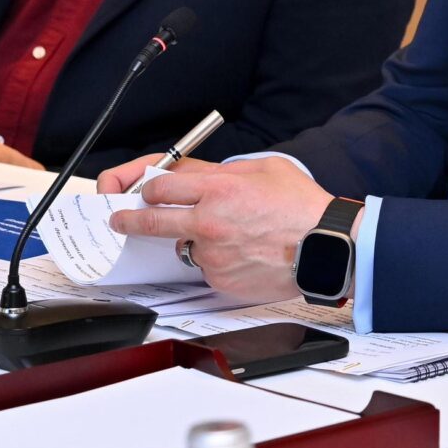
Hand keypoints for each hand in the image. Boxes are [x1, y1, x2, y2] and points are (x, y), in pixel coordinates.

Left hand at [107, 157, 333, 299]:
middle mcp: (208, 222)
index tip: (146, 195)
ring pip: (186, 246)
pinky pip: (208, 268)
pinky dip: (219, 261)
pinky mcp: (221, 279)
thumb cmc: (303, 207)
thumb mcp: (265, 169)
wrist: (326, 247)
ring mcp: (212, 254)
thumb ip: (227, 173)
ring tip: (231, 237)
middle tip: (121, 221)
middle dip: (129, 220)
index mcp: (217, 189)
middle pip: (151, 221)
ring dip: (195, 241)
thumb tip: (203, 177)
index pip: (160, 187)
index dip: (149, 190)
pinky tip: (245, 254)